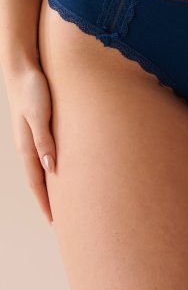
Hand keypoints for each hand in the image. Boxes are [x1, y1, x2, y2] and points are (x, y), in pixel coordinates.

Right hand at [2, 63, 55, 223]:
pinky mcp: (38, 128)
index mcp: (28, 146)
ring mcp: (32, 138)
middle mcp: (28, 146)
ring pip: (42, 169)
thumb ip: (45, 141)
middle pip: (39, 180)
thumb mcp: (39, 116)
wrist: (23, 69)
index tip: (55, 221)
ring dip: (50, 186)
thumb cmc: (33, 90)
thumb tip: (52, 169)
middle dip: (48, 200)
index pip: (38, 183)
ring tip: (62, 200)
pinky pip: (44, 155)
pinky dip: (50, 170)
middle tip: (60, 218)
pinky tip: (59, 171)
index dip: (46, 202)